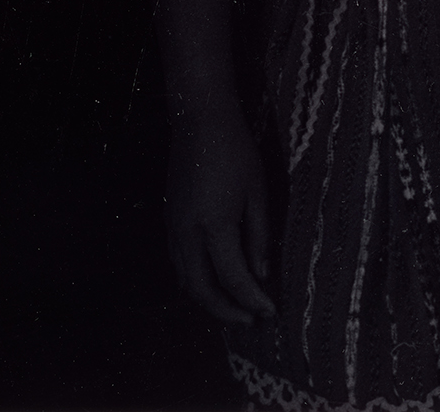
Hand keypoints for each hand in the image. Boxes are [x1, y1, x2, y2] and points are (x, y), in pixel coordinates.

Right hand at [165, 107, 277, 326]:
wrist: (199, 119)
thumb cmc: (235, 150)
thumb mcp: (257, 191)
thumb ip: (259, 236)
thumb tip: (261, 274)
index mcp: (214, 227)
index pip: (233, 278)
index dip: (252, 300)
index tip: (270, 312)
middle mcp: (188, 235)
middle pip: (202, 290)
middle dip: (227, 311)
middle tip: (251, 320)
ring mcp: (174, 229)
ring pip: (186, 280)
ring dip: (209, 300)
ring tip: (234, 307)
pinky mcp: (169, 220)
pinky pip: (179, 264)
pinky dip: (196, 281)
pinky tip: (213, 280)